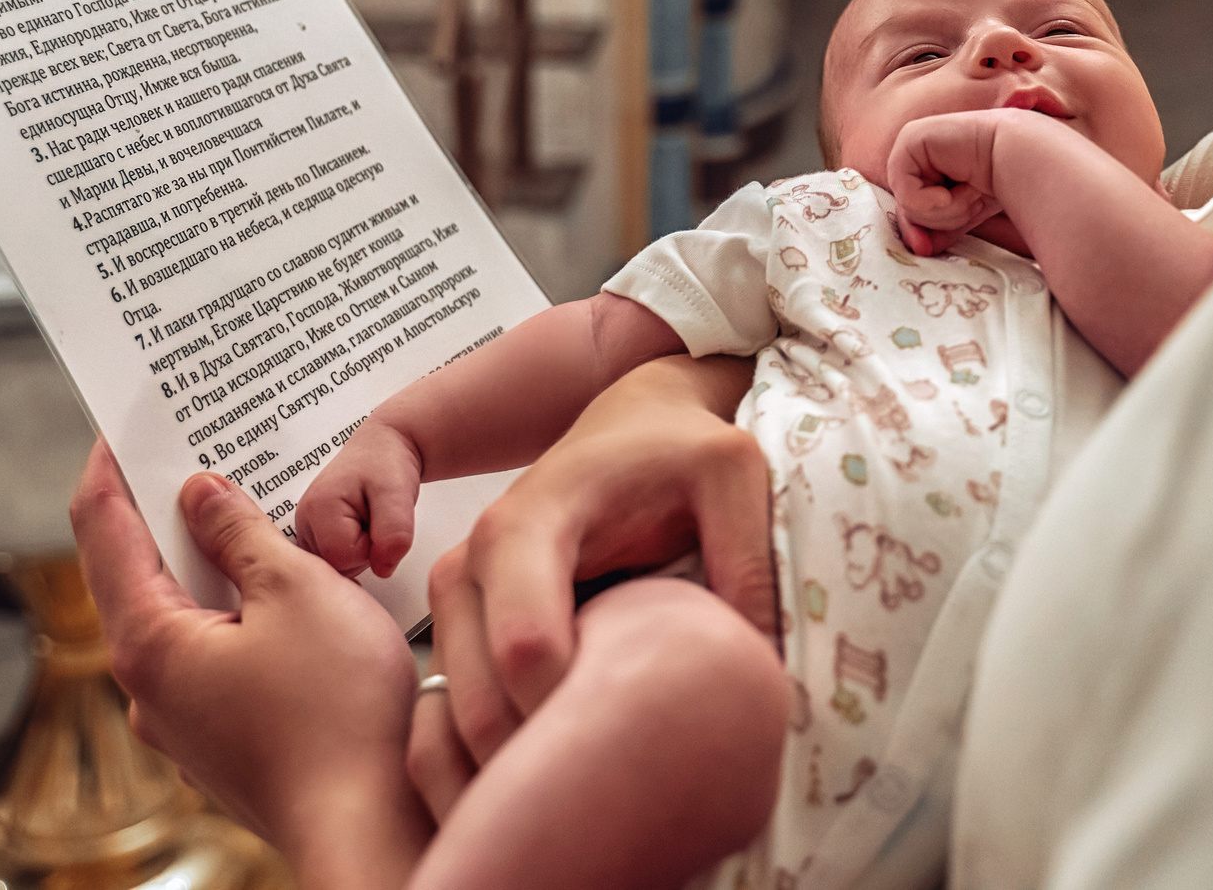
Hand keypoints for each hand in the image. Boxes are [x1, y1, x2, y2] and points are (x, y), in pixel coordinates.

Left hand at [72, 443, 429, 885]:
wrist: (374, 827)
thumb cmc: (340, 712)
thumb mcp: (297, 591)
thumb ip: (241, 534)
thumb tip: (201, 495)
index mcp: (150, 643)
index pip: (101, 529)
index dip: (110, 465)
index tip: (121, 420)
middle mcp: (148, 688)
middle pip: (134, 572)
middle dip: (161, 508)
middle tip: (190, 448)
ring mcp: (182, 720)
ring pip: (177, 614)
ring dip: (204, 559)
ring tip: (242, 506)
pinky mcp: (221, 739)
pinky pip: (210, 651)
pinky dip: (230, 606)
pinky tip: (274, 585)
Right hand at [296, 420, 423, 577]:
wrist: (382, 448)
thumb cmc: (386, 463)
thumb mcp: (398, 494)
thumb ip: (394, 534)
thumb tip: (383, 569)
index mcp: (318, 508)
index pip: (344, 559)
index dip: (371, 547)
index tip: (377, 519)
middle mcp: (304, 519)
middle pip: (337, 566)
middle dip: (364, 551)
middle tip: (372, 518)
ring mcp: (307, 528)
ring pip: (336, 566)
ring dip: (358, 550)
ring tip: (366, 519)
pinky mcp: (314, 534)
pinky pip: (335, 560)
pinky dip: (352, 549)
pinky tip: (358, 526)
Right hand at [417, 355, 767, 776]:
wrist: (629, 423)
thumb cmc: (675, 449)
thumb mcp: (732, 473)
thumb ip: (750, 557)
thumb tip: (759, 665)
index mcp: (527, 525)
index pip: (527, 647)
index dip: (579, 712)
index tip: (647, 737)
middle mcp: (471, 564)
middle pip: (482, 704)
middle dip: (547, 759)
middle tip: (624, 790)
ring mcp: (455, 598)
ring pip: (459, 722)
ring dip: (520, 765)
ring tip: (599, 780)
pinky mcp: (460, 626)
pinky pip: (454, 713)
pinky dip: (498, 754)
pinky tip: (563, 765)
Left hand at [886, 109, 1014, 254]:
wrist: (1022, 158)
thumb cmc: (1002, 180)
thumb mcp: (964, 212)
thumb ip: (939, 228)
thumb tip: (919, 248)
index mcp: (925, 167)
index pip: (908, 208)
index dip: (918, 231)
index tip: (925, 248)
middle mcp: (915, 154)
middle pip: (906, 208)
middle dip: (941, 219)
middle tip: (970, 201)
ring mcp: (910, 143)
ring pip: (906, 202)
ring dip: (944, 210)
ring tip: (969, 190)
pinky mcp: (910, 139)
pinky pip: (905, 189)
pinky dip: (931, 201)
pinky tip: (956, 187)